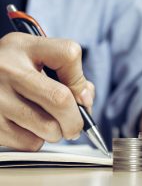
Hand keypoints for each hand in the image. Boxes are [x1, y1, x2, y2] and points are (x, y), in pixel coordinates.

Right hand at [0, 32, 93, 150]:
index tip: (80, 94)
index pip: (68, 54)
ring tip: (48, 124)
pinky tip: (27, 128)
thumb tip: (85, 103)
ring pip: (48, 127)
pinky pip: (29, 142)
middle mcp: (7, 69)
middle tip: (75, 125)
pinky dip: (36, 141)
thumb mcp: (34, 57)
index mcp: (23, 47)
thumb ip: (68, 74)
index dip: (81, 80)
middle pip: (60, 99)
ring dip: (57, 132)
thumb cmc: (10, 70)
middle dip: (76, 119)